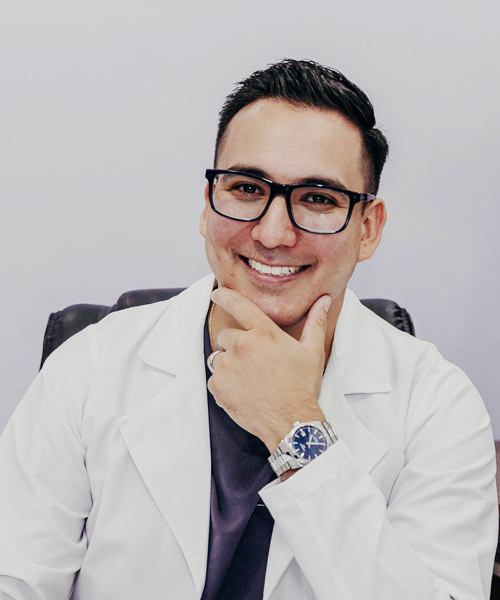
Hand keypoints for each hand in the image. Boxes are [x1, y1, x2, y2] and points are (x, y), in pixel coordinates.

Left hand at [207, 287, 331, 451]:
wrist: (291, 422)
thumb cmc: (302, 387)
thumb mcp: (312, 352)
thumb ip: (315, 322)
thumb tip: (322, 300)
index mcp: (264, 333)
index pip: (238, 304)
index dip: (224, 295)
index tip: (216, 293)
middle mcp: (243, 345)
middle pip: (226, 336)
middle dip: (234, 346)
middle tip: (252, 363)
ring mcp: (228, 366)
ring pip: (219, 358)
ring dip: (228, 365)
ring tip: (248, 380)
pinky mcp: (218, 386)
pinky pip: (214, 379)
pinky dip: (224, 385)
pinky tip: (242, 392)